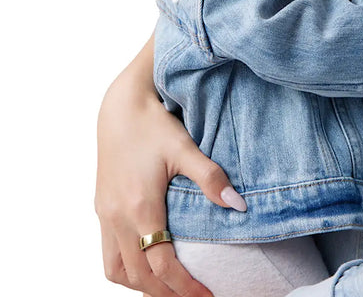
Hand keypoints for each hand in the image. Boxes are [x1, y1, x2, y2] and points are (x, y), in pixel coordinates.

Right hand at [95, 34, 244, 295]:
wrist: (119, 106)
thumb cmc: (153, 125)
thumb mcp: (184, 148)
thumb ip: (211, 178)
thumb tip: (238, 205)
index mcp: (140, 207)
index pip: (162, 265)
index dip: (186, 287)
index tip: (208, 295)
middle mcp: (118, 217)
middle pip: (141, 275)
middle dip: (168, 293)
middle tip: (196, 295)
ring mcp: (105, 215)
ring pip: (118, 270)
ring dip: (143, 285)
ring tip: (170, 288)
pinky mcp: (101, 208)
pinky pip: (108, 254)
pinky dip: (126, 269)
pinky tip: (144, 264)